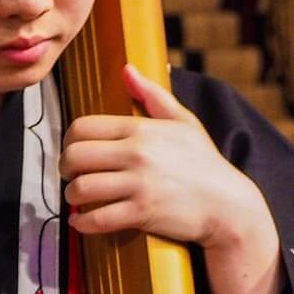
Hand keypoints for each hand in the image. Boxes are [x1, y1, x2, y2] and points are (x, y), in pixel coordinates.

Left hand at [60, 63, 262, 248]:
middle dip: (65, 169)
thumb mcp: (184, 122)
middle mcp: (136, 154)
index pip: (82, 127)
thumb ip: (152, 95)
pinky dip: (84, 222)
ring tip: (78, 198)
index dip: (69, 141)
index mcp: (141, 130)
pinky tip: (84, 221)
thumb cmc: (205, 164)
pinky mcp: (142, 213)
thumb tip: (128, 70)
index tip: (73, 152)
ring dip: (73, 196)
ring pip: (82, 188)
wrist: (228, 204)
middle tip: (70, 175)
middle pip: (75, 156)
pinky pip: (98, 218)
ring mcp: (139, 184)